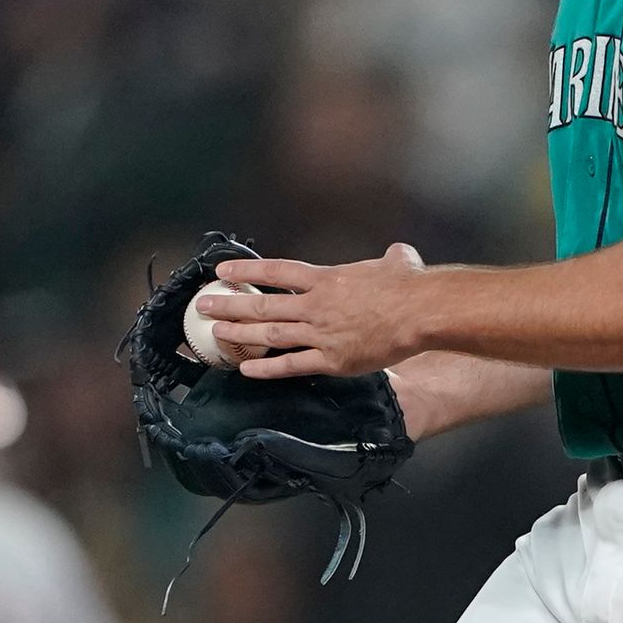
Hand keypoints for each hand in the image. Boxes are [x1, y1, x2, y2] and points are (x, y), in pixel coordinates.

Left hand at [190, 245, 433, 378]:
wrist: (420, 313)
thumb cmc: (410, 286)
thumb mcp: (397, 263)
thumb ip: (391, 258)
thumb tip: (401, 253)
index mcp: (327, 279)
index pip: (276, 271)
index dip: (247, 271)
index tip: (223, 271)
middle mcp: (316, 305)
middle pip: (263, 304)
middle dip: (230, 304)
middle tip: (203, 305)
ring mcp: (321, 333)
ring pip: (271, 333)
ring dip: (240, 333)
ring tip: (215, 332)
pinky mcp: (332, 360)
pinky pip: (292, 365)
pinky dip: (267, 368)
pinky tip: (246, 369)